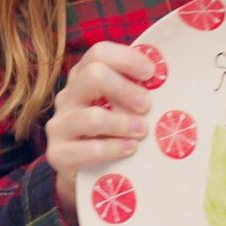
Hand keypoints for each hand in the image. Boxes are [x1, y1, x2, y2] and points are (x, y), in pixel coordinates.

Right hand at [46, 41, 153, 225]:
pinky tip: (130, 149)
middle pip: (92, 75)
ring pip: (91, 117)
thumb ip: (137, 90)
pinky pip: (86, 149)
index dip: (127, 59)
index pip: (99, 53)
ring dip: (122, 123)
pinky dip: (112, 148)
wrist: (85, 172)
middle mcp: (68, 96)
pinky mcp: (58, 154)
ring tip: (142, 130)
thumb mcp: (122, 106)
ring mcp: (60, 125)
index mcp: (83, 76)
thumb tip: (167, 79)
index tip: (150, 72)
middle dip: (125, 89)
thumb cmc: (112, 130)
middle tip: (147, 104)